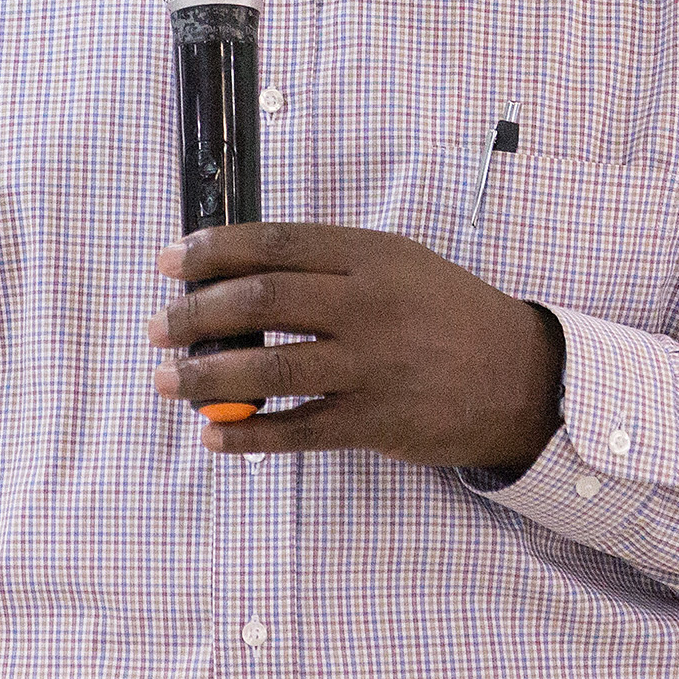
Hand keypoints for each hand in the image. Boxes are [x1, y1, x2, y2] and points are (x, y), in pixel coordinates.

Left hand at [149, 223, 563, 468]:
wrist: (520, 378)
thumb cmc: (449, 317)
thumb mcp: (400, 267)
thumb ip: (332, 267)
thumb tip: (241, 275)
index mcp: (373, 257)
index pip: (276, 244)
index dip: (213, 251)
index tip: (169, 262)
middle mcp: (371, 305)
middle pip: (263, 300)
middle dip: (196, 313)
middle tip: (157, 328)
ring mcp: (374, 365)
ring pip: (270, 367)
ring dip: (206, 376)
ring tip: (167, 381)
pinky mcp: (376, 421)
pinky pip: (298, 430)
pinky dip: (249, 434)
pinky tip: (215, 435)